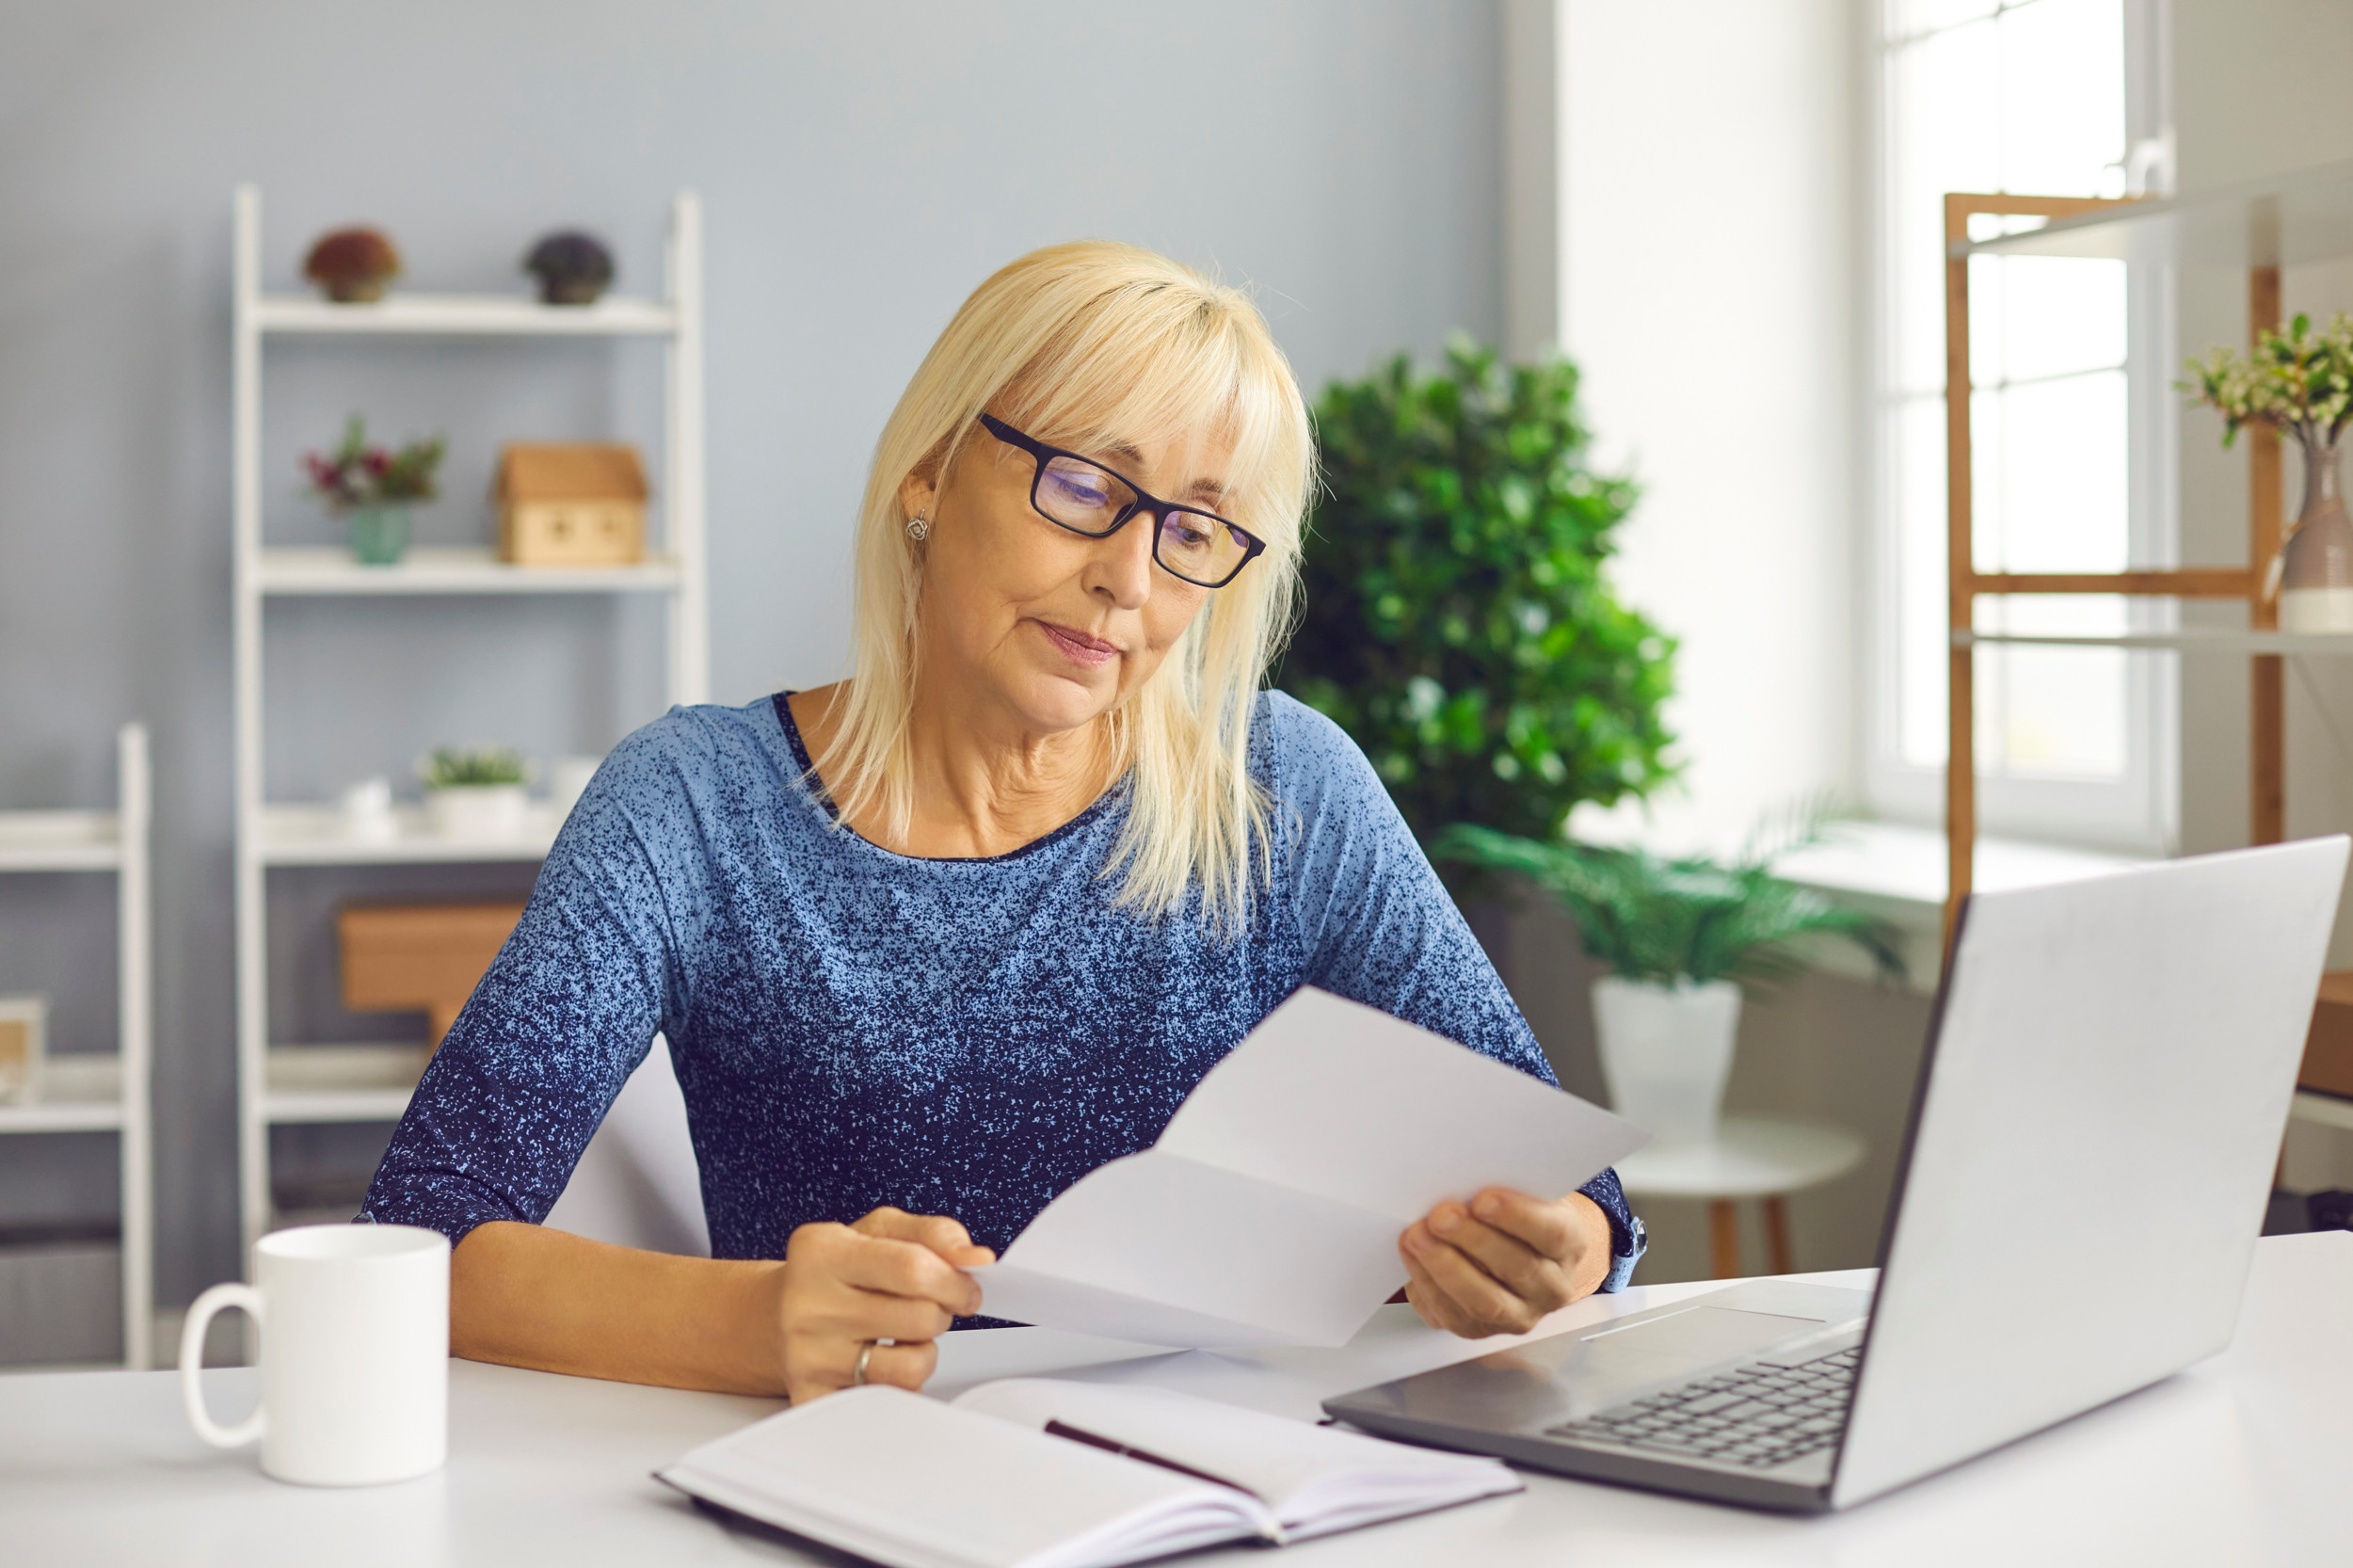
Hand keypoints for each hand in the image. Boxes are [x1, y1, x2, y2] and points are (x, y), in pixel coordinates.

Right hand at [776, 1206, 993, 1403]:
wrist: (774, 1316)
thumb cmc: (836, 1271)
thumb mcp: (878, 1231)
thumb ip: (933, 1233)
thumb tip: (975, 1258)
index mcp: (821, 1252)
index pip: (912, 1269)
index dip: (954, 1281)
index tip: (965, 1287)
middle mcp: (807, 1305)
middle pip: (919, 1319)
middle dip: (941, 1313)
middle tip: (928, 1308)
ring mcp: (807, 1357)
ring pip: (910, 1368)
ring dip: (925, 1352)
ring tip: (905, 1337)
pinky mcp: (813, 1398)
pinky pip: (890, 1402)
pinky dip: (901, 1384)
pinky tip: (884, 1362)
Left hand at [1399, 1188, 1609, 1337]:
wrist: (1515, 1251)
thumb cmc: (1514, 1216)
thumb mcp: (1523, 1193)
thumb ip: (1503, 1189)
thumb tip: (1462, 1179)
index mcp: (1569, 1245)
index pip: (1553, 1234)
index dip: (1518, 1217)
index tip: (1483, 1199)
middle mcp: (1551, 1288)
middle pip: (1518, 1269)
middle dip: (1474, 1240)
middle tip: (1442, 1215)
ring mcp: (1519, 1316)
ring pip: (1485, 1302)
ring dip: (1446, 1267)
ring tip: (1418, 1235)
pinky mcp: (1481, 1332)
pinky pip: (1453, 1315)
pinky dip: (1428, 1284)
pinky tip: (1413, 1256)